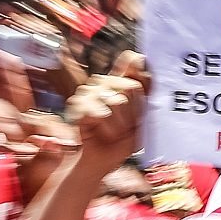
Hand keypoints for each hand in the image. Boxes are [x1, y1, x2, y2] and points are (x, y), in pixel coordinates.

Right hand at [67, 52, 148, 173]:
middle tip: (124, 128)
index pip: (134, 65)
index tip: (140, 109)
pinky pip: (102, 114)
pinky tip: (100, 133)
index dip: (141, 89)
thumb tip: (138, 56)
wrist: (101, 163)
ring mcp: (88, 92)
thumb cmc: (121, 140)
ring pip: (118, 102)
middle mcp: (103, 81)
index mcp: (119, 80)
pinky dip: (107, 130)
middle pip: (131, 88)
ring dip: (120, 125)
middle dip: (133, 114)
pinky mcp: (77, 105)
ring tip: (113, 132)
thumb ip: (143, 88)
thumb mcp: (141, 116)